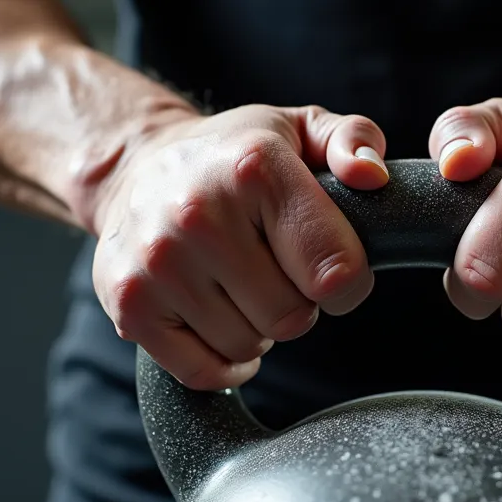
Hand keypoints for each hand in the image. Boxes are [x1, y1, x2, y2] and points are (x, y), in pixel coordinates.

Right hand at [90, 104, 390, 389]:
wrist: (133, 170)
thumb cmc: (231, 158)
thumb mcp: (297, 129)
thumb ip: (351, 140)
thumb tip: (372, 176)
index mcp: (253, 168)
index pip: (335, 270)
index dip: (349, 283)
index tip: (334, 269)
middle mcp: (198, 214)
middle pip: (292, 317)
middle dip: (298, 303)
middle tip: (276, 271)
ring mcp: (157, 263)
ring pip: (248, 346)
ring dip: (257, 328)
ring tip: (240, 286)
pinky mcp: (129, 306)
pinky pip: (203, 372)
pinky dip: (223, 362)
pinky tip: (220, 321)